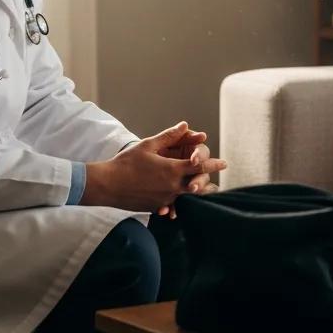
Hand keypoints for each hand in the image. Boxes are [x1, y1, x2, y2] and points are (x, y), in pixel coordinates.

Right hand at [82, 122, 226, 214]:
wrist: (107, 185)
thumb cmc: (126, 162)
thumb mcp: (148, 145)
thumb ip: (169, 136)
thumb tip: (185, 124)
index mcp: (173, 169)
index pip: (200, 166)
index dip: (213, 164)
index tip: (224, 163)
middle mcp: (172, 186)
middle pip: (197, 184)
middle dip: (208, 182)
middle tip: (217, 182)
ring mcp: (165, 199)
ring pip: (186, 197)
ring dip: (195, 193)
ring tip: (203, 193)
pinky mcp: (156, 207)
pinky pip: (171, 205)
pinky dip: (177, 204)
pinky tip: (179, 205)